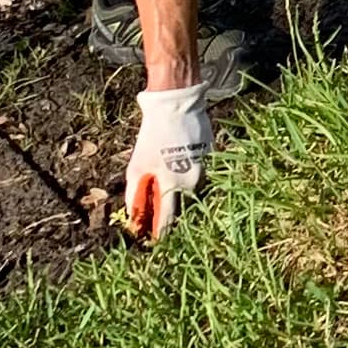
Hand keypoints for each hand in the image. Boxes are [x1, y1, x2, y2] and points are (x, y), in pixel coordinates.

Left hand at [123, 83, 211, 238]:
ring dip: (181, 199)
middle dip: (171, 217)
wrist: (177, 106)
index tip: (153, 242)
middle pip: (183, 211)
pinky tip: (180, 173)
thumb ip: (135, 195)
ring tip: (169, 191)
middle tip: (159, 217)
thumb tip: (134, 218)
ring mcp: (206, 171)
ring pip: (194, 196)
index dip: (159, 234)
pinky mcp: (213, 161)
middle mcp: (193, 183)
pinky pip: (201, 180)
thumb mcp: (137, 166)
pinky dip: (190, 182)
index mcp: (173, 185)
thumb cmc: (153, 137)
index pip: (167, 222)